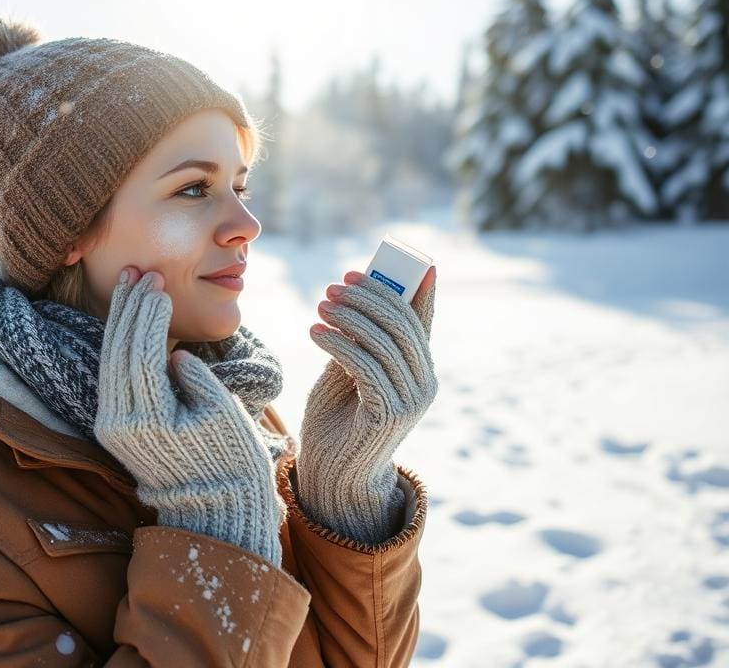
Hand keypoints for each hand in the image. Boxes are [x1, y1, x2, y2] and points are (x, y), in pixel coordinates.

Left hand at [94, 267, 285, 566]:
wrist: (216, 514)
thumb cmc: (232, 465)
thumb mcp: (223, 415)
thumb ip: (196, 379)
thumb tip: (175, 354)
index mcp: (147, 419)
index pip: (140, 351)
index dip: (147, 314)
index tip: (160, 283)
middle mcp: (120, 422)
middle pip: (117, 351)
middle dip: (129, 308)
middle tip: (142, 272)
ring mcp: (114, 426)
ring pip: (109, 360)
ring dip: (120, 320)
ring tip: (131, 285)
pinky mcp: (117, 427)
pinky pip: (113, 375)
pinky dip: (120, 343)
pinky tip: (129, 320)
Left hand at [295, 267, 437, 543]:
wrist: (334, 475)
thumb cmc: (337, 420)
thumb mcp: (347, 372)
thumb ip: (359, 341)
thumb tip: (356, 297)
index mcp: (419, 368)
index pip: (420, 318)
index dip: (404, 286)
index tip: (373, 265)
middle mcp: (425, 382)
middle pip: (401, 323)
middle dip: (367, 298)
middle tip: (333, 286)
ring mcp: (412, 399)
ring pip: (383, 341)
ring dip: (348, 317)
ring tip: (320, 305)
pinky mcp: (390, 413)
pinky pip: (365, 365)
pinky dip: (339, 343)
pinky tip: (315, 332)